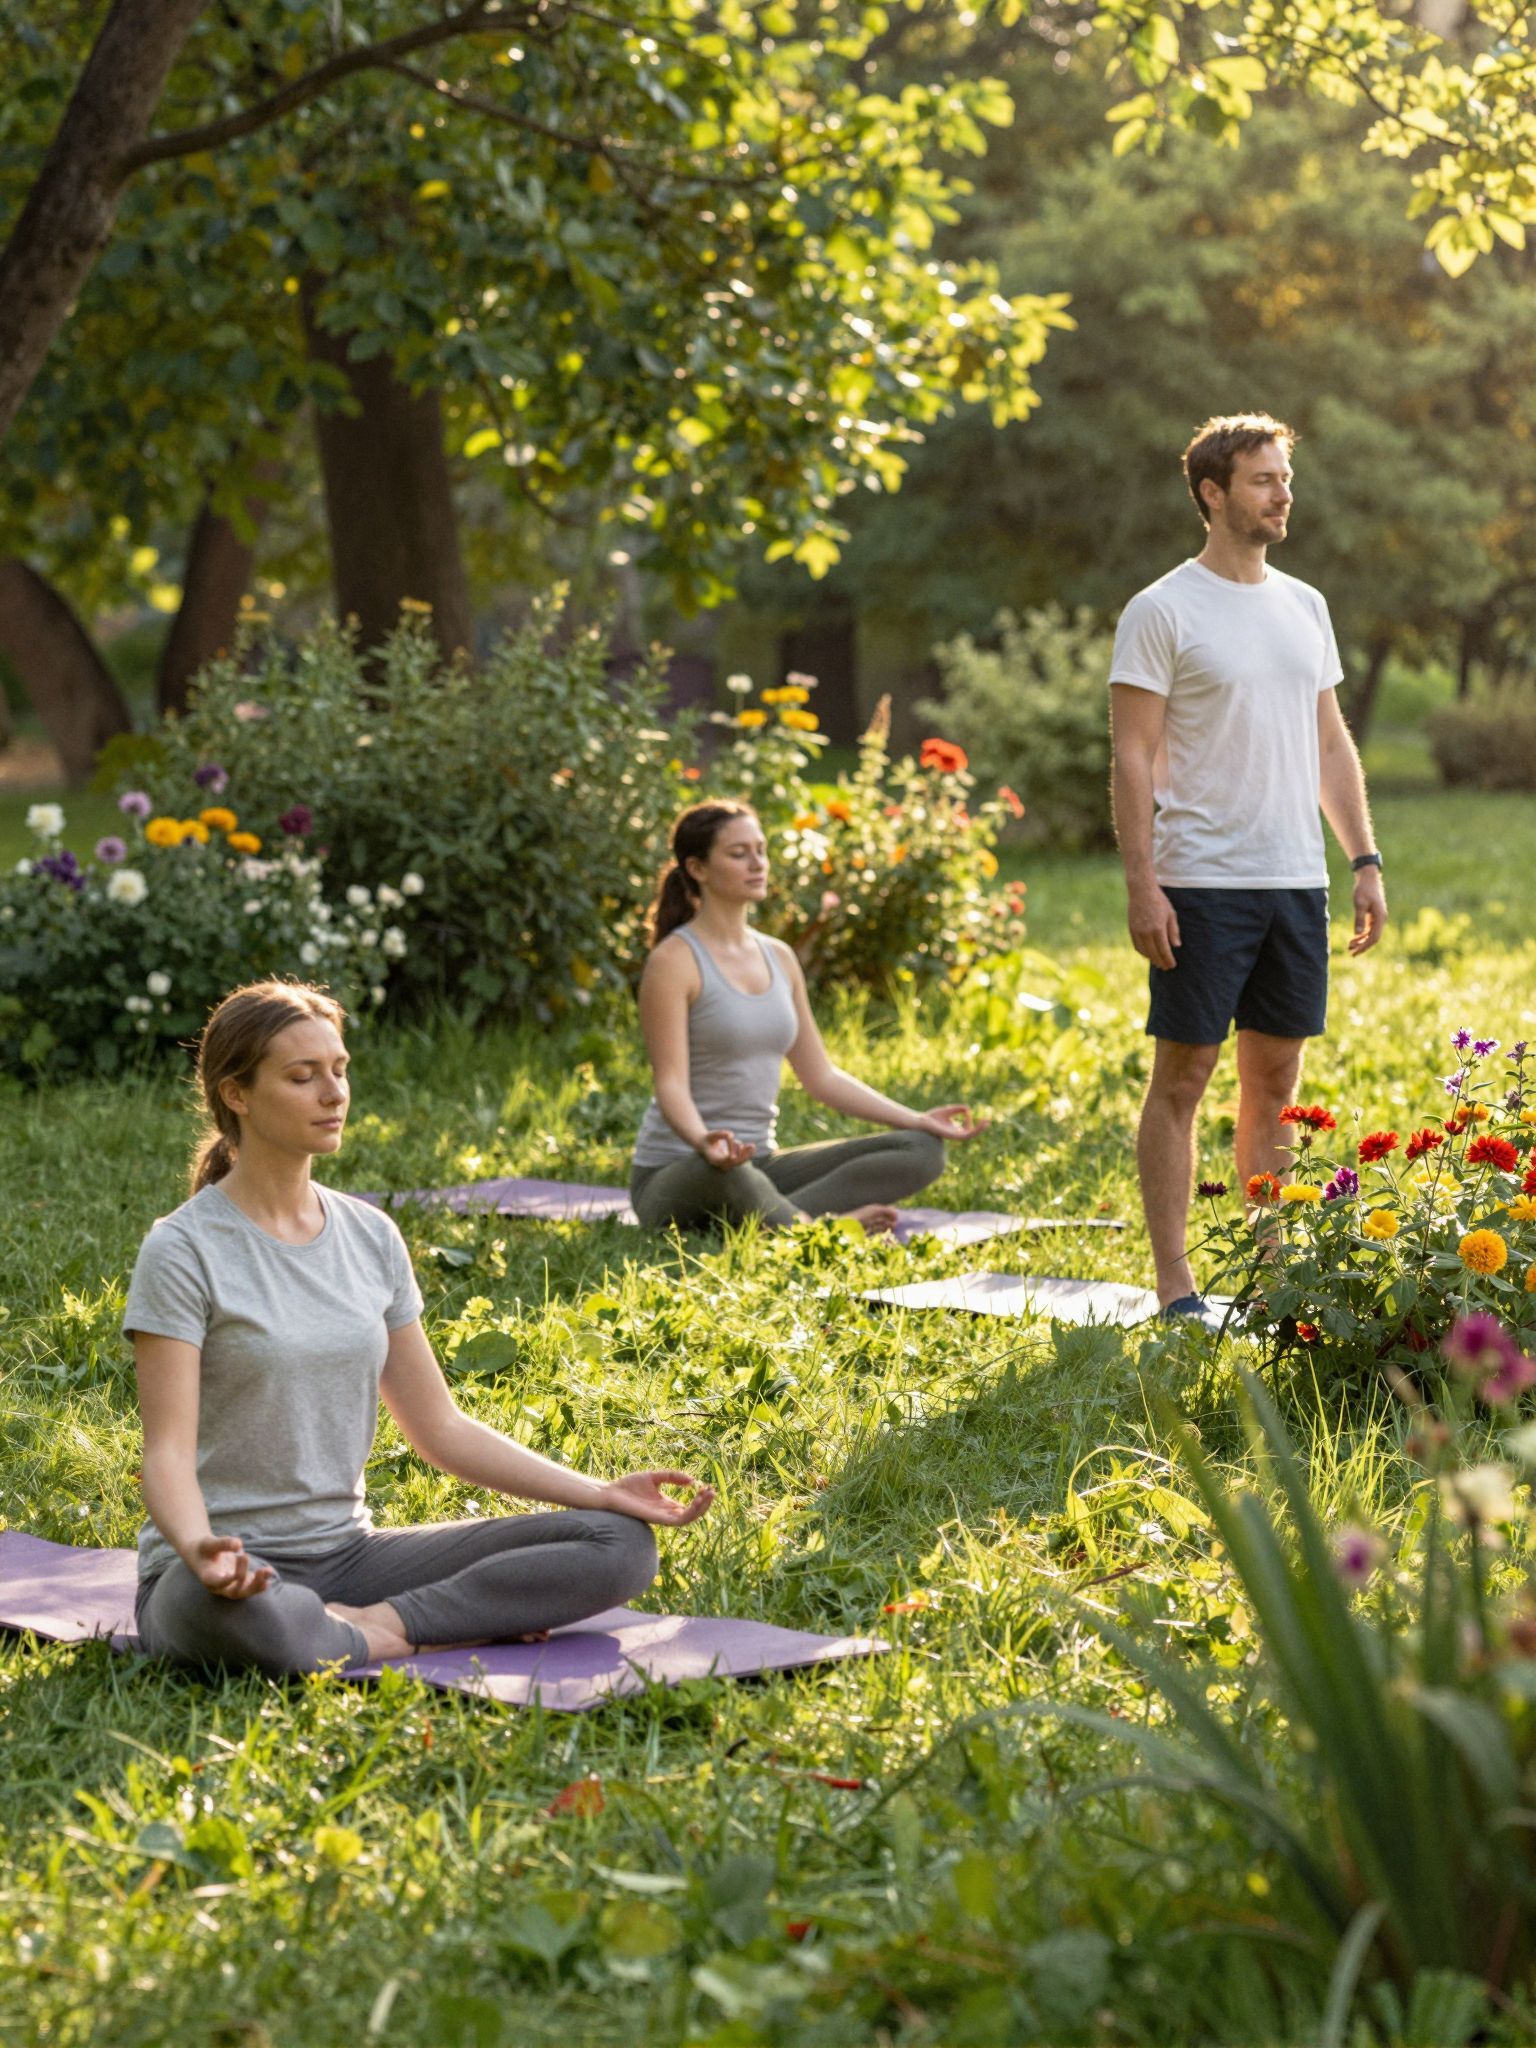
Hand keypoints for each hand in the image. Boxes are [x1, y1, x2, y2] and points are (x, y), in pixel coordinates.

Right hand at [188, 1534, 272, 1600]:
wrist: (204, 1555)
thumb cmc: (205, 1549)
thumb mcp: (209, 1543)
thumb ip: (223, 1544)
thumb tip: (239, 1544)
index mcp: (207, 1577)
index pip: (216, 1583)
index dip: (225, 1581)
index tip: (233, 1574)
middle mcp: (219, 1587)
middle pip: (233, 1591)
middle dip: (243, 1578)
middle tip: (245, 1556)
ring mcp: (230, 1586)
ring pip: (244, 1592)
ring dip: (257, 1584)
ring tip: (268, 1571)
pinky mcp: (240, 1583)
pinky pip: (251, 1586)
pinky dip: (261, 1582)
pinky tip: (269, 1572)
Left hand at [596, 1470, 715, 1525]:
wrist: (611, 1493)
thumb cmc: (629, 1486)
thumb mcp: (655, 1477)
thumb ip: (672, 1477)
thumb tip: (691, 1481)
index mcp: (665, 1505)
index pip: (688, 1506)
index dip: (700, 1498)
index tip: (707, 1486)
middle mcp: (666, 1513)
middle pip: (691, 1513)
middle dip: (704, 1504)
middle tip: (712, 1491)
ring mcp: (662, 1517)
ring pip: (688, 1519)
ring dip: (700, 1509)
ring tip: (707, 1495)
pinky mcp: (657, 1518)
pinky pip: (677, 1520)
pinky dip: (689, 1512)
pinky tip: (695, 1500)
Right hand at [699, 1129, 754, 1169]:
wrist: (705, 1145)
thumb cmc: (709, 1138)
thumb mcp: (713, 1134)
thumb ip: (721, 1134)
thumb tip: (731, 1135)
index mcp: (713, 1159)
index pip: (725, 1159)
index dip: (733, 1153)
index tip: (740, 1145)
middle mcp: (720, 1164)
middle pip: (734, 1163)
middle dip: (744, 1154)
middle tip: (751, 1146)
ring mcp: (726, 1164)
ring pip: (739, 1162)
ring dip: (746, 1153)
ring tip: (752, 1145)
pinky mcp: (731, 1162)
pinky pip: (740, 1160)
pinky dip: (746, 1154)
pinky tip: (752, 1147)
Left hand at [915, 1104, 986, 1141]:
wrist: (922, 1122)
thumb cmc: (932, 1117)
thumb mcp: (948, 1111)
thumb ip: (957, 1109)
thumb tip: (968, 1109)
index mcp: (954, 1129)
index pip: (967, 1127)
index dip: (969, 1119)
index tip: (966, 1111)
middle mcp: (955, 1133)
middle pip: (971, 1132)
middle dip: (980, 1128)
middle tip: (988, 1121)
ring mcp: (954, 1135)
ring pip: (970, 1135)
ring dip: (979, 1130)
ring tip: (986, 1123)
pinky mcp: (952, 1136)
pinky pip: (965, 1135)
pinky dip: (971, 1130)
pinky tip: (975, 1125)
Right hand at [1128, 884, 1179, 970]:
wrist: (1141, 891)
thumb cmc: (1159, 901)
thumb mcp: (1171, 914)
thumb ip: (1173, 931)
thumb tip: (1176, 946)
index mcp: (1158, 928)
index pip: (1164, 950)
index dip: (1168, 960)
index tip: (1172, 965)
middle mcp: (1146, 932)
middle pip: (1154, 953)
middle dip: (1161, 962)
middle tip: (1166, 968)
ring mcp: (1137, 931)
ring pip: (1144, 951)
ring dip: (1151, 959)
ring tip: (1158, 963)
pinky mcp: (1131, 929)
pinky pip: (1137, 946)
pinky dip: (1142, 952)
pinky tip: (1148, 955)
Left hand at [1348, 871, 1386, 955]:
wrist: (1368, 878)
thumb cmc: (1363, 889)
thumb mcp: (1359, 904)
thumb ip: (1359, 919)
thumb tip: (1357, 933)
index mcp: (1380, 917)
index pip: (1374, 937)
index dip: (1364, 946)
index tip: (1354, 952)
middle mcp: (1382, 918)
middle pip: (1373, 938)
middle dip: (1362, 945)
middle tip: (1350, 952)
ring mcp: (1379, 917)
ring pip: (1371, 934)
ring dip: (1361, 940)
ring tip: (1350, 945)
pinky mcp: (1374, 915)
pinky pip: (1370, 928)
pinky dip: (1362, 934)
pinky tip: (1354, 937)